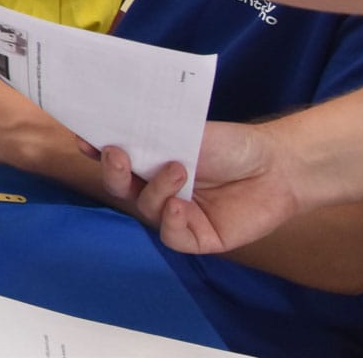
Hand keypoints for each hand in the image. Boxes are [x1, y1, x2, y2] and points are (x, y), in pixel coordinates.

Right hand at [99, 133, 297, 254]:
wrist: (278, 167)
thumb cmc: (232, 145)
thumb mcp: (187, 132)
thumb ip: (153, 135)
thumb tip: (115, 124)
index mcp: (150, 161)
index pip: (115, 158)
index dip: (96, 149)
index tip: (83, 138)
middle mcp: (158, 188)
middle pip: (121, 187)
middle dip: (113, 171)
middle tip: (115, 153)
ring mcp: (177, 214)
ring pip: (146, 209)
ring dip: (156, 189)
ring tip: (178, 169)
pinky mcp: (198, 238)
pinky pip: (172, 236)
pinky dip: (171, 221)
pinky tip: (179, 205)